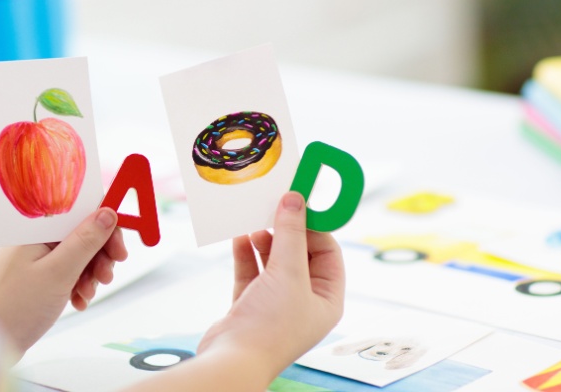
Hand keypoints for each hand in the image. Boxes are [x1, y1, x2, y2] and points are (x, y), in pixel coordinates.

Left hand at [0, 208, 127, 352]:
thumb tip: (108, 213)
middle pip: (82, 233)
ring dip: (90, 274)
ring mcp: (36, 257)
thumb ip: (85, 241)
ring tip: (87, 294)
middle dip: (100, 255)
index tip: (119, 250)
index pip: (80, 211)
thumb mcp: (58, 272)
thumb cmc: (16, 306)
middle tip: (107, 277)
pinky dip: (78, 285)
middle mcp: (36, 237)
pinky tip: (78, 301)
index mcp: (37, 227)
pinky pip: (68, 272)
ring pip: (78, 255)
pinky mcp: (38, 276)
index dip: (105, 226)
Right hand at [197, 191, 344, 378]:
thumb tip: (295, 200)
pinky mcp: (251, 304)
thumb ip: (291, 234)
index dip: (314, 226)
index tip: (298, 202)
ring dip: (264, 240)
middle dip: (286, 230)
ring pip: (274, 261)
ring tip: (254, 221)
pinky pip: (252, 271)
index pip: (327, 252)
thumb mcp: (287, 273)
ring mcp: (276, 303)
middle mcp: (304, 301)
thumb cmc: (270, 326)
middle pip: (300, 254)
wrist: (232, 360)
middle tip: (274, 205)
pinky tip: (239, 237)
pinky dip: (246, 253)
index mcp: (326, 299)